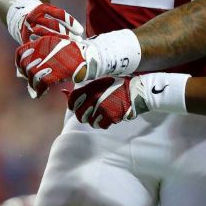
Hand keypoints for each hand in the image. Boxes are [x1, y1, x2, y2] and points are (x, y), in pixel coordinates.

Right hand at [7, 0, 83, 43]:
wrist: (21, 19)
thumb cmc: (43, 18)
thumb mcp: (50, 13)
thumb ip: (62, 19)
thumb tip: (80, 32)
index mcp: (41, 8)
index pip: (59, 14)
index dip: (71, 22)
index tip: (81, 31)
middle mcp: (34, 16)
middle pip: (53, 25)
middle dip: (67, 33)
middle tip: (78, 41)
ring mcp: (28, 27)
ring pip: (46, 35)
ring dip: (60, 41)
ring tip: (71, 47)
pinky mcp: (24, 38)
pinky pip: (38, 44)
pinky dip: (49, 48)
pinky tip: (58, 53)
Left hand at [15, 36, 96, 97]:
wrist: (93, 58)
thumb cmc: (77, 55)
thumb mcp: (60, 49)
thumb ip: (47, 54)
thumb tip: (32, 66)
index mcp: (44, 41)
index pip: (21, 53)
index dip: (20, 64)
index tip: (23, 72)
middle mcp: (44, 49)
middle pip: (25, 66)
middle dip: (27, 76)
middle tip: (32, 83)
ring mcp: (49, 60)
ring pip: (31, 75)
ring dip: (33, 84)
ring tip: (38, 90)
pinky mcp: (56, 71)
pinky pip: (40, 84)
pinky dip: (39, 91)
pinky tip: (42, 94)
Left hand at [69, 73, 189, 127]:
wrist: (140, 90)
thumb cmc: (121, 83)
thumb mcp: (103, 80)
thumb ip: (85, 86)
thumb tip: (64, 92)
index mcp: (92, 87)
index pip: (73, 100)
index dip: (74, 104)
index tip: (79, 104)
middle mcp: (95, 98)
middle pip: (80, 114)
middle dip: (85, 114)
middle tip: (93, 110)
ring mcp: (103, 108)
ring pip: (91, 122)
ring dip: (96, 119)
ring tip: (104, 112)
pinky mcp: (111, 117)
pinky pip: (102, 125)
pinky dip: (105, 122)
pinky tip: (111, 115)